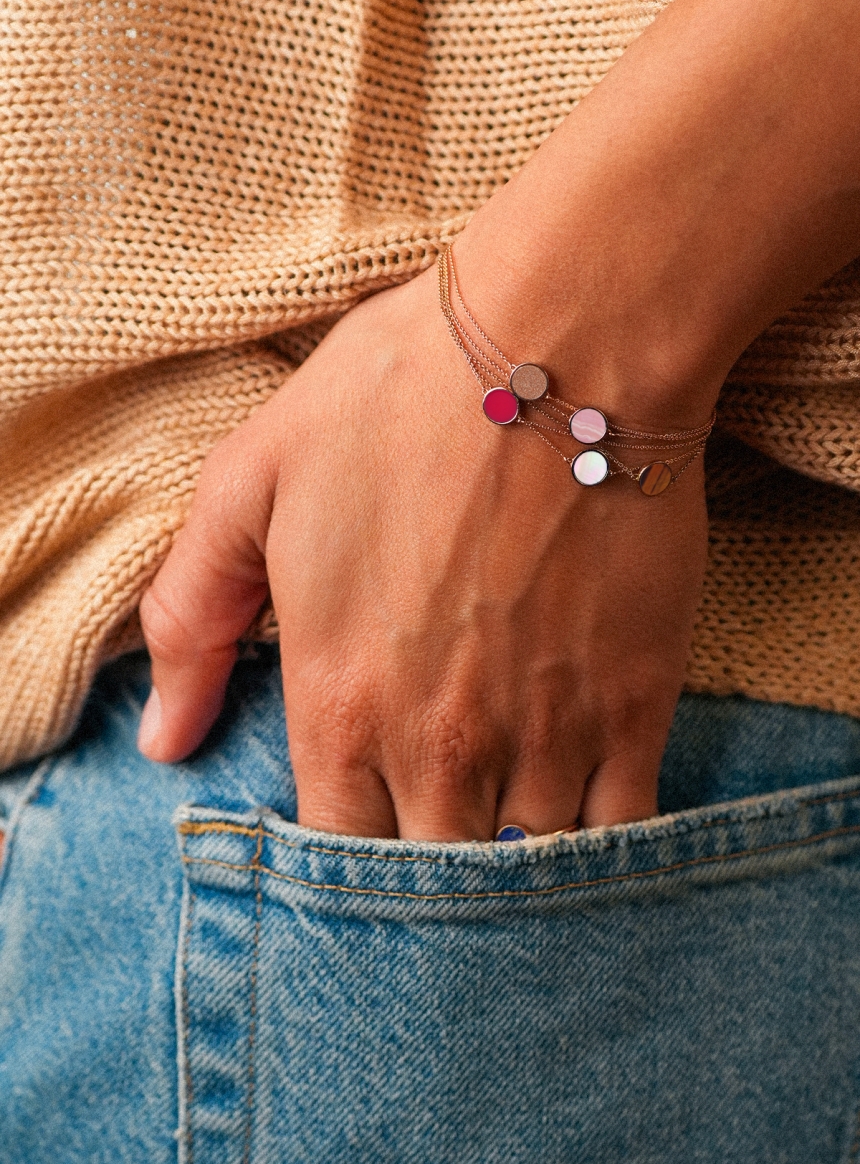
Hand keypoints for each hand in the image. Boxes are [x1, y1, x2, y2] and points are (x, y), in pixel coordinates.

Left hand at [137, 264, 707, 838]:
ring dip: (515, 862)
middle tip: (439, 828)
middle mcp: (439, 743)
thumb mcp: (250, 483)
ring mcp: (545, 731)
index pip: (333, 855)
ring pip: (528, 866)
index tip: (365, 825)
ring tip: (511, 822)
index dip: (344, 862)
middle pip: (431, 877)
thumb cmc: (396, 401)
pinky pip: (623, 829)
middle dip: (430, 868)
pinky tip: (584, 814)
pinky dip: (602, 844)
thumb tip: (161, 739)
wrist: (561, 347)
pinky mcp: (636, 702)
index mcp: (339, 702)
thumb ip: (193, 618)